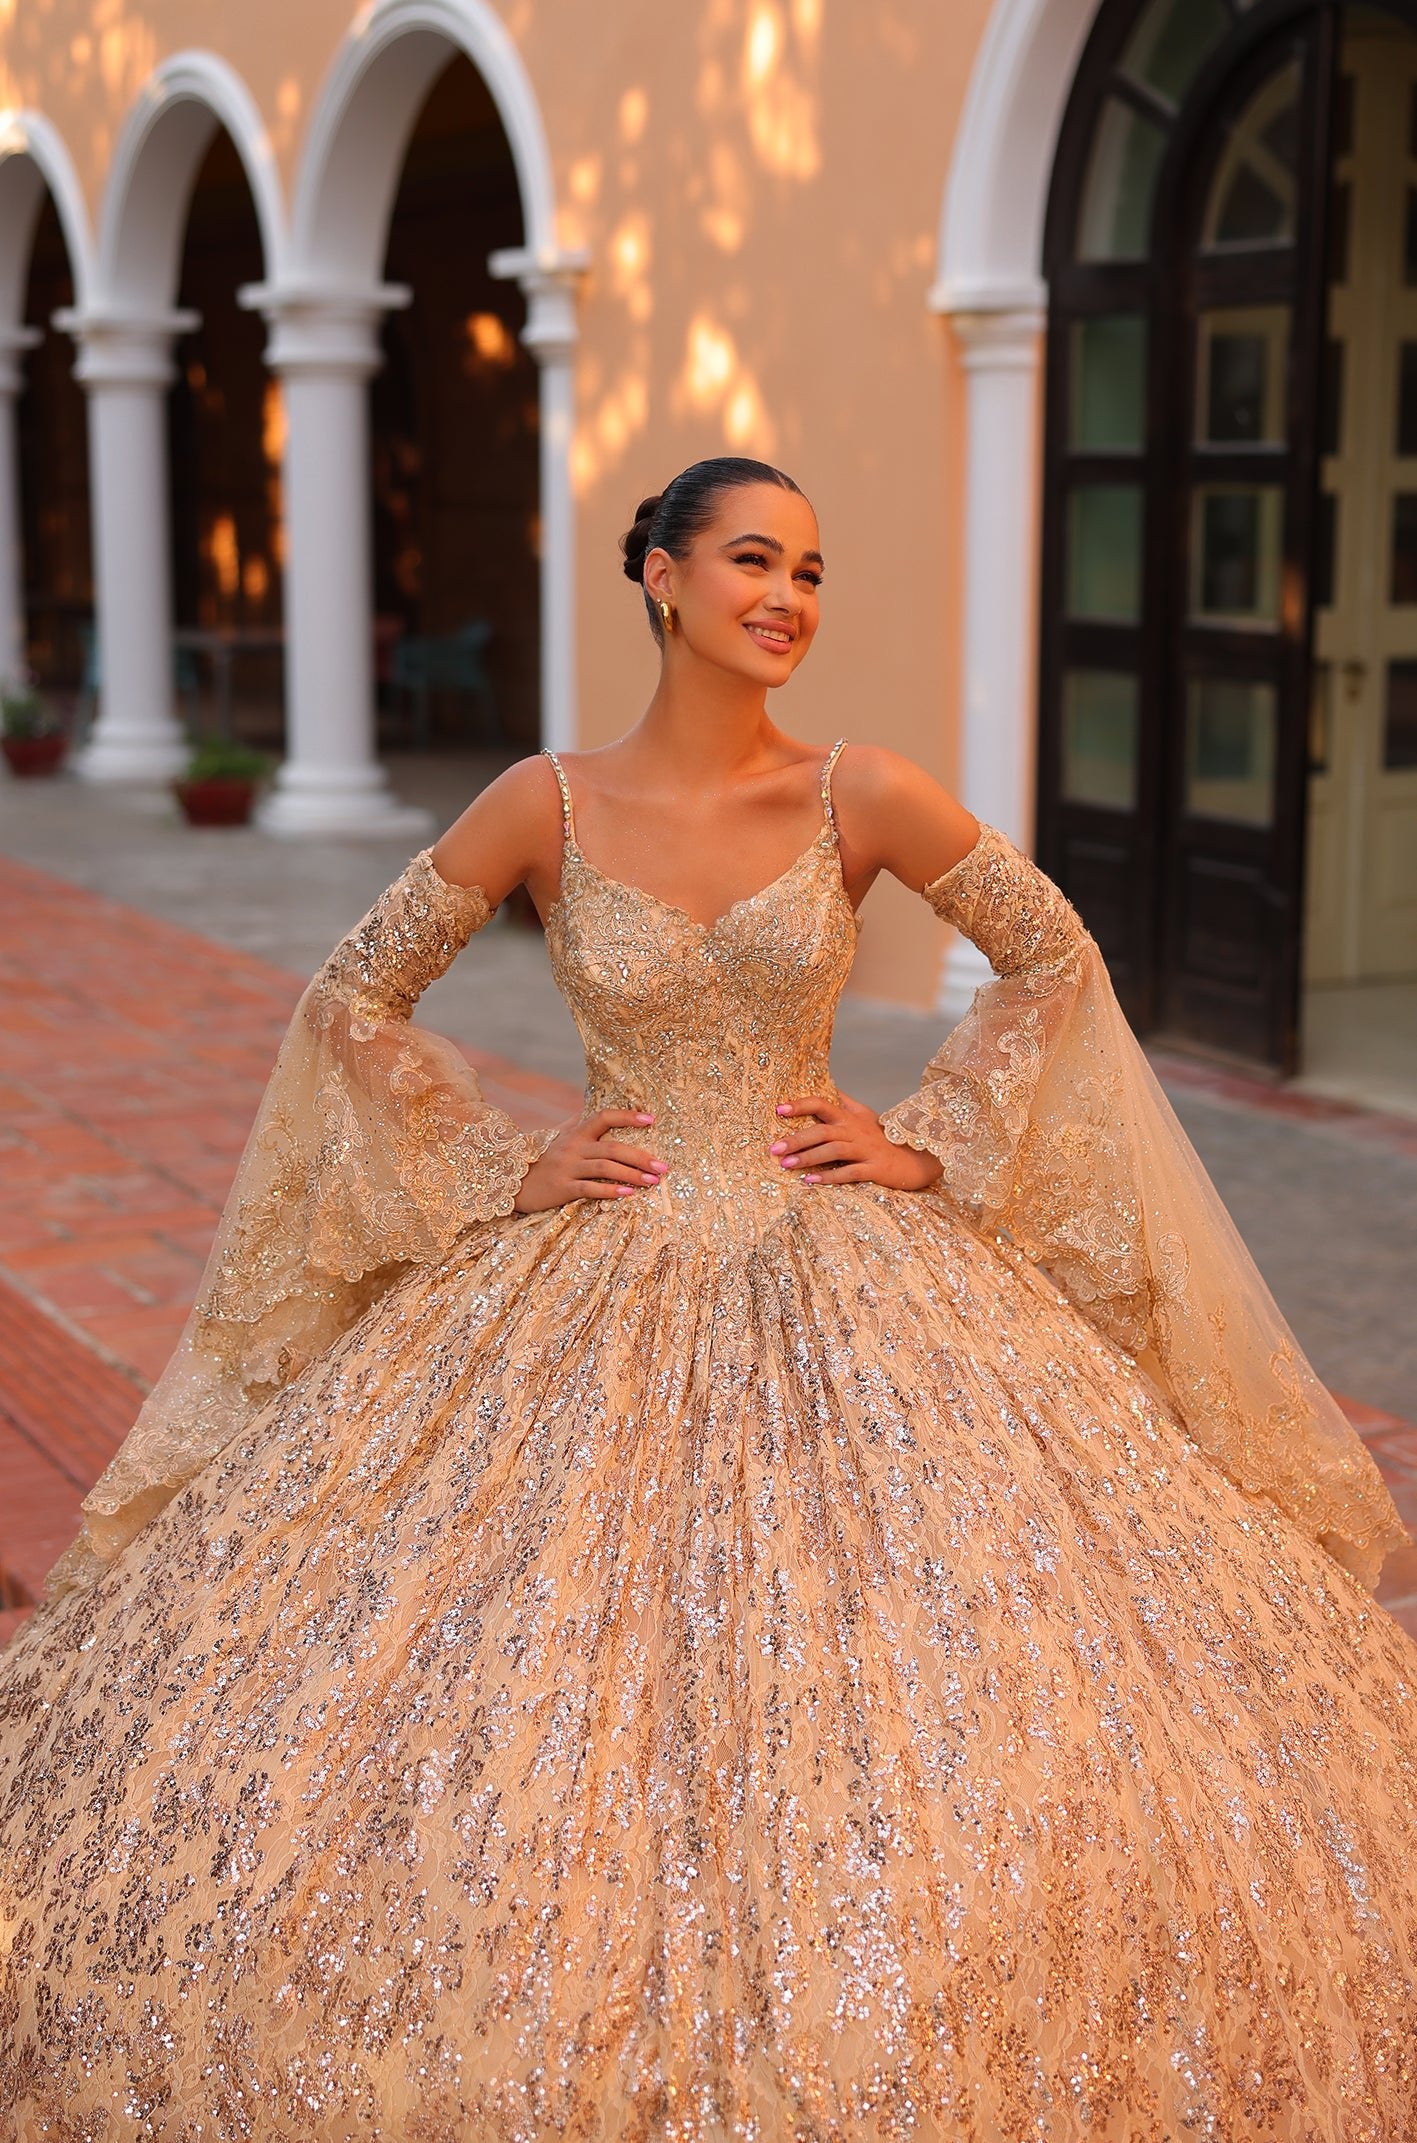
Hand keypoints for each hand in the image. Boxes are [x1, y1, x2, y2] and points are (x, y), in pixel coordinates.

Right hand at [514, 1108, 668, 1212]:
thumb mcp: (561, 1137)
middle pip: (612, 1147)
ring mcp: (567, 1167)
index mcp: (576, 1133)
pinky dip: (610, 1191)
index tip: (651, 1119)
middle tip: (663, 1166)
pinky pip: (589, 1188)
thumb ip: (580, 1123)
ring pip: (605, 1168)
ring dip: (632, 1174)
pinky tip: (628, 1194)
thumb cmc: (545, 1159)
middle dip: (640, 1157)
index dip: (627, 1116)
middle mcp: (573, 1147)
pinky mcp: (562, 1188)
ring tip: (653, 1181)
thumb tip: (601, 1107)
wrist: (514, 1182)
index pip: (603, 1117)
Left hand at [769, 1092, 943, 1191]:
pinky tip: (811, 1181)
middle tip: (774, 1149)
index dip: (801, 1105)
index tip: (779, 1109)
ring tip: (786, 1165)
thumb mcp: (864, 1115)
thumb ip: (844, 1101)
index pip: (822, 1104)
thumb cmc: (884, 1138)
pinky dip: (829, 1176)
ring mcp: (866, 1150)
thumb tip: (827, 1084)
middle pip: (822, 1130)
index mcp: (850, 1117)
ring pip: (833, 1150)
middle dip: (796, 1138)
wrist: (917, 1159)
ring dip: (808, 1157)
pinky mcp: (874, 1169)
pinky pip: (849, 1172)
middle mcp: (856, 1131)